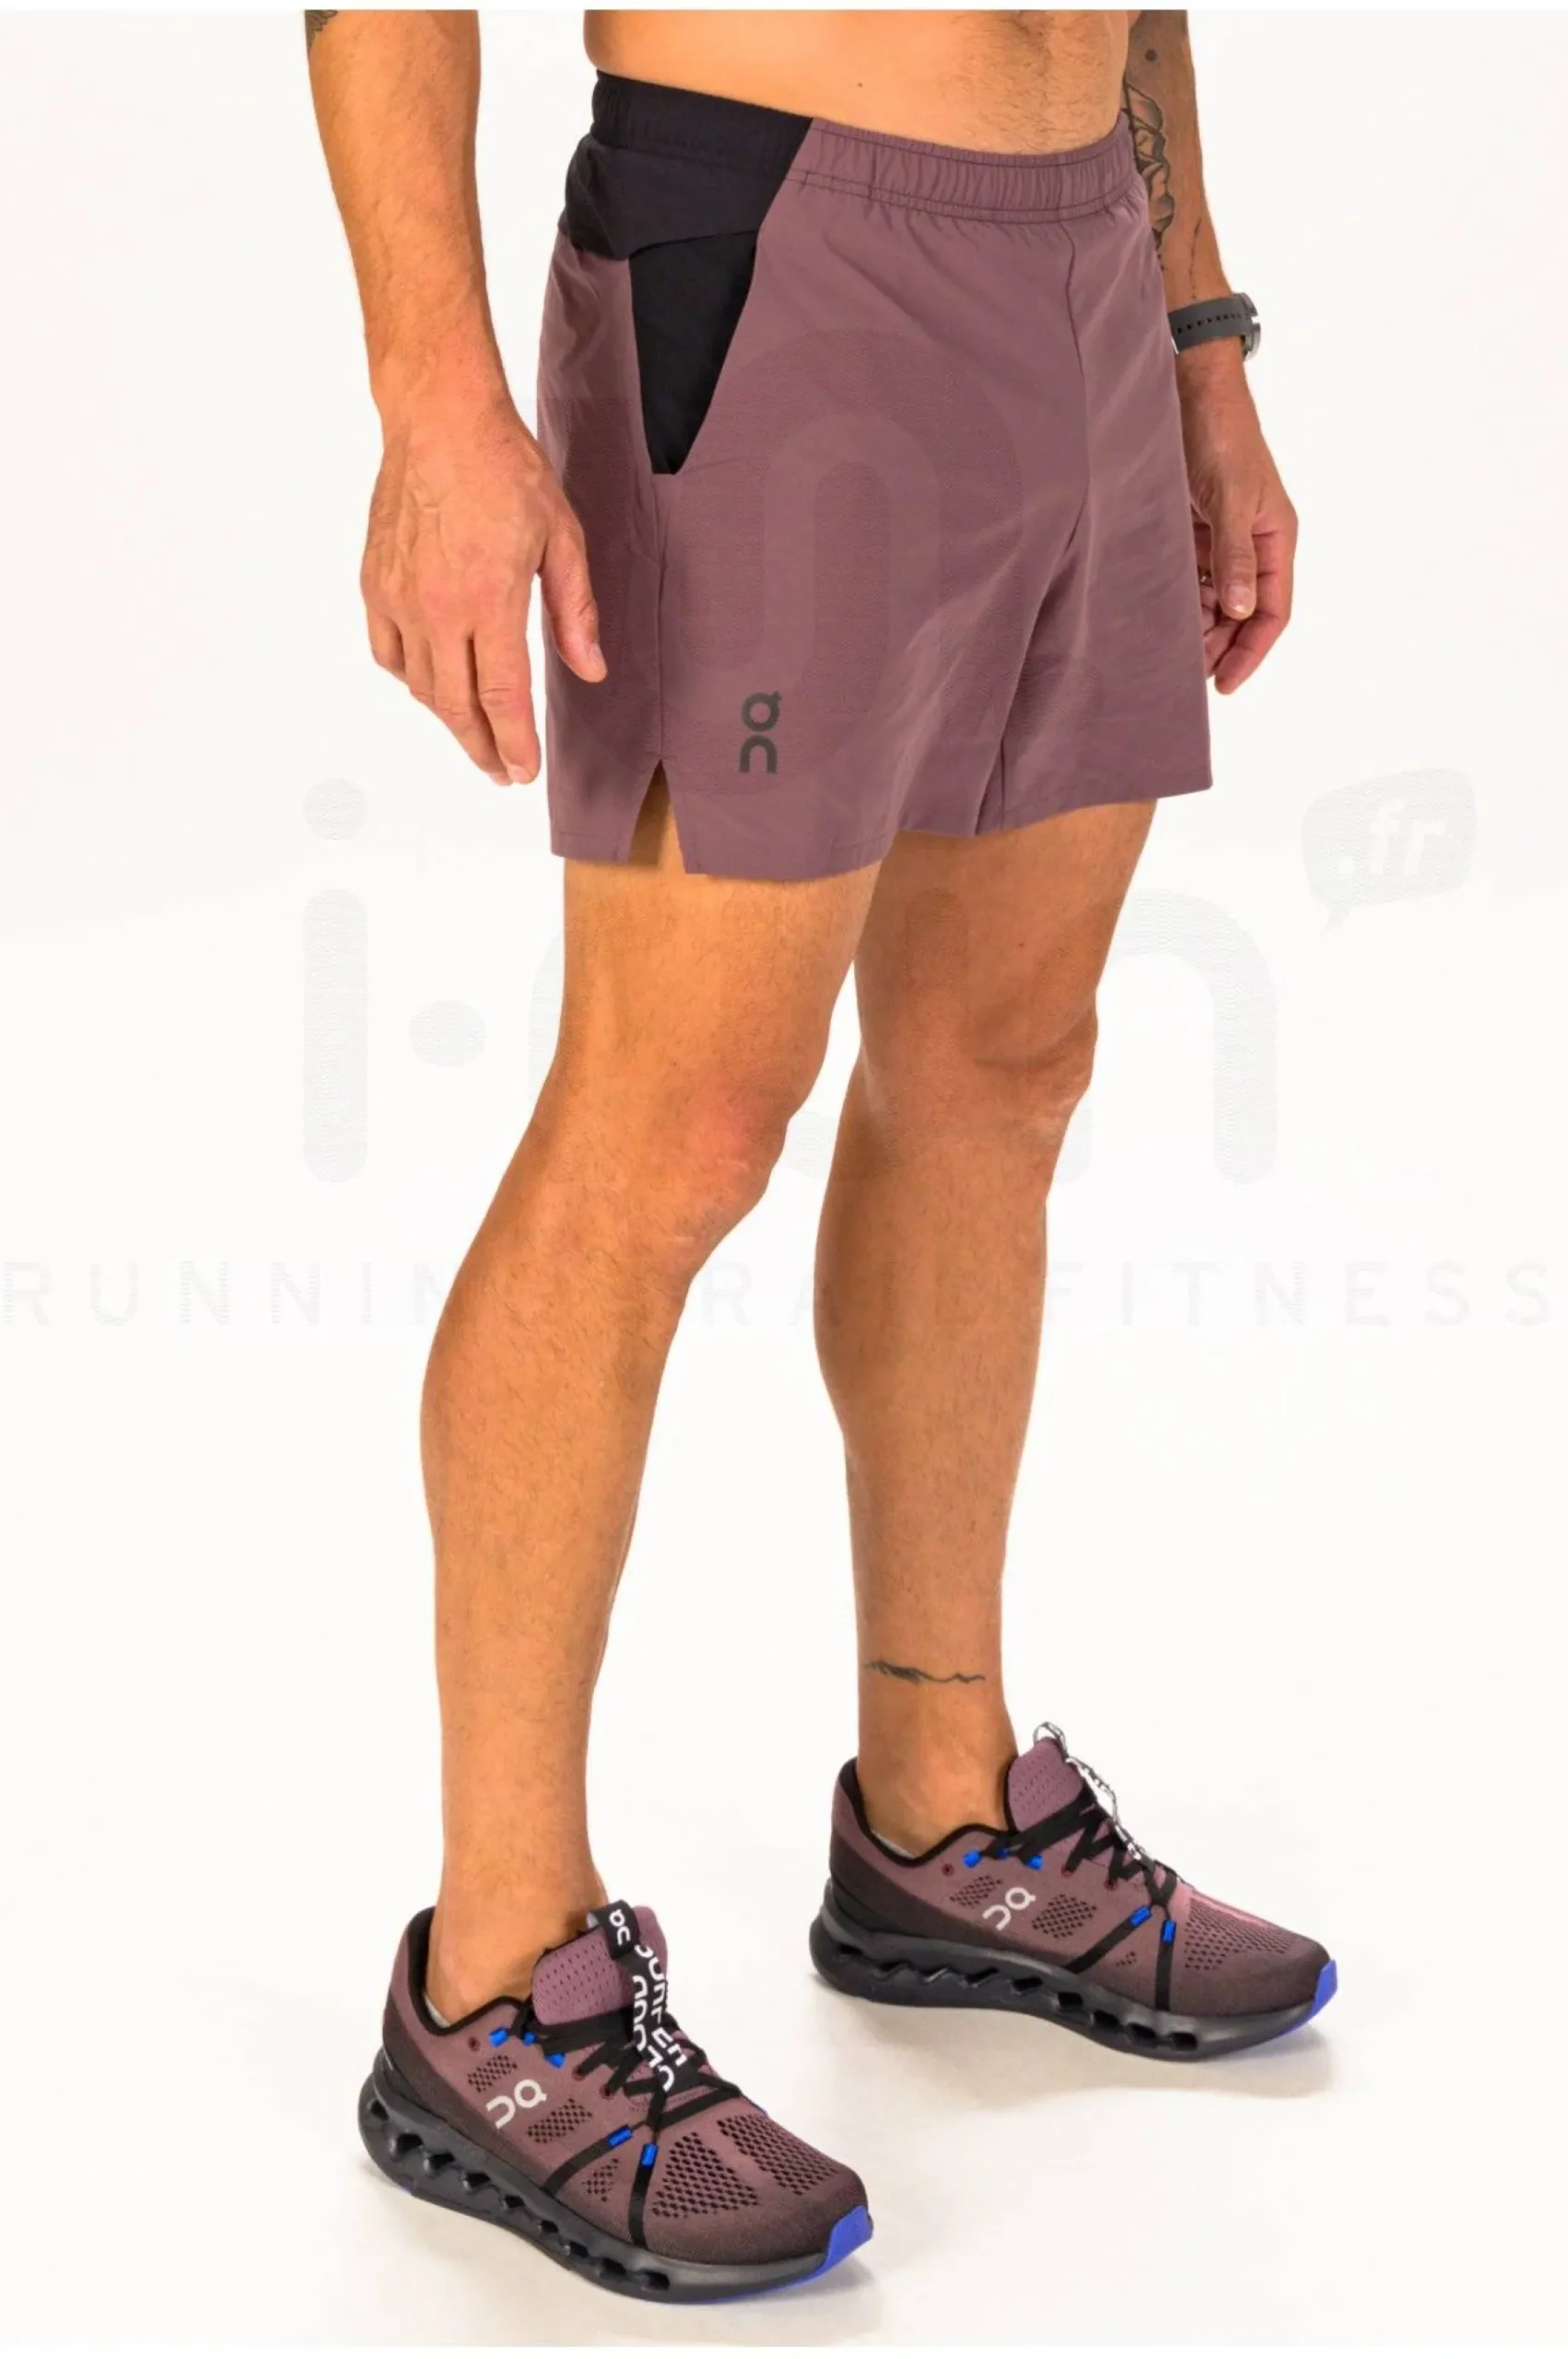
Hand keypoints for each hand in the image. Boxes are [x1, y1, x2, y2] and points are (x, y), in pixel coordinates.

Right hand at [361, 392, 604, 781]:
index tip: (523, 772)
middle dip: (483, 748)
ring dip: (449, 719)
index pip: (502, 698)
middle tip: (502, 771)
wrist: (439, 419)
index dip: (514, 744)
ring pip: (422, 687)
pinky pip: (389, 654)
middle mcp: (438, 609)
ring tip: (474, 733)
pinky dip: (411, 679)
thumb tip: (590, 669)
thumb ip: (575, 612)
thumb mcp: (561, 539)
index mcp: (489, 601)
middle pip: (458, 706)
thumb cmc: (504, 468)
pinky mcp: (376, 583)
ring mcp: (401, 598)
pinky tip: (431, 685)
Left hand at [1177, 344, 1296, 694]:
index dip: (1251, 650)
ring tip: (1169, 654)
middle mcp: (1252, 543)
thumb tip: (1238, 610)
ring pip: (1214, 599)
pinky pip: (1190, 577)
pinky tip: (1158, 618)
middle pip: (1241, 612)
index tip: (1224, 683)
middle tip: (1186, 676)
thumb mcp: (1231, 497)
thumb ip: (1233, 555)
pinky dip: (1179, 600)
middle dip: (1220, 645)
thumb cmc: (1221, 435)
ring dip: (1197, 627)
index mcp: (1275, 538)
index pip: (1272, 610)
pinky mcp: (1194, 529)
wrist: (1190, 390)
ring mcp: (1221, 538)